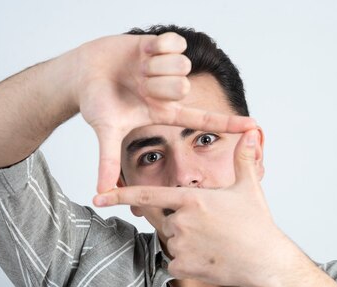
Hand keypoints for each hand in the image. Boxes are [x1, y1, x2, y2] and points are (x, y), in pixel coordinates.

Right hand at [76, 32, 256, 192]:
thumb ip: (107, 161)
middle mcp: (171, 91)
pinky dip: (155, 47)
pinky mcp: (163, 45)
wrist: (82, 72)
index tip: (254, 128)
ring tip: (137, 69)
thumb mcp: (107, 130)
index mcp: (165, 112)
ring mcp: (168, 68)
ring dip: (154, 66)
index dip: (228, 123)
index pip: (203, 119)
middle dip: (157, 85)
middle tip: (138, 86)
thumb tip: (101, 192)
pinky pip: (175, 43)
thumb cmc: (96, 101)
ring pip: (181, 65)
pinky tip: (142, 52)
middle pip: (184, 87)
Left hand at [93, 129, 296, 286]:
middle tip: (211, 230)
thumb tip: (253, 132)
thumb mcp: (248, 187)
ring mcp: (181, 244)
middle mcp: (181, 220)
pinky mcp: (183, 266)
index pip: (148, 194)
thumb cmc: (257, 224)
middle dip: (183, 224)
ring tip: (215, 244)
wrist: (265, 261)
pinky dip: (188, 263)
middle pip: (167, 220)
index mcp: (192, 198)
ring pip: (172, 242)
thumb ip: (243, 158)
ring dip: (186, 243)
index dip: (121, 194)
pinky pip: (175, 263)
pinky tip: (209, 259)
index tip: (99, 195)